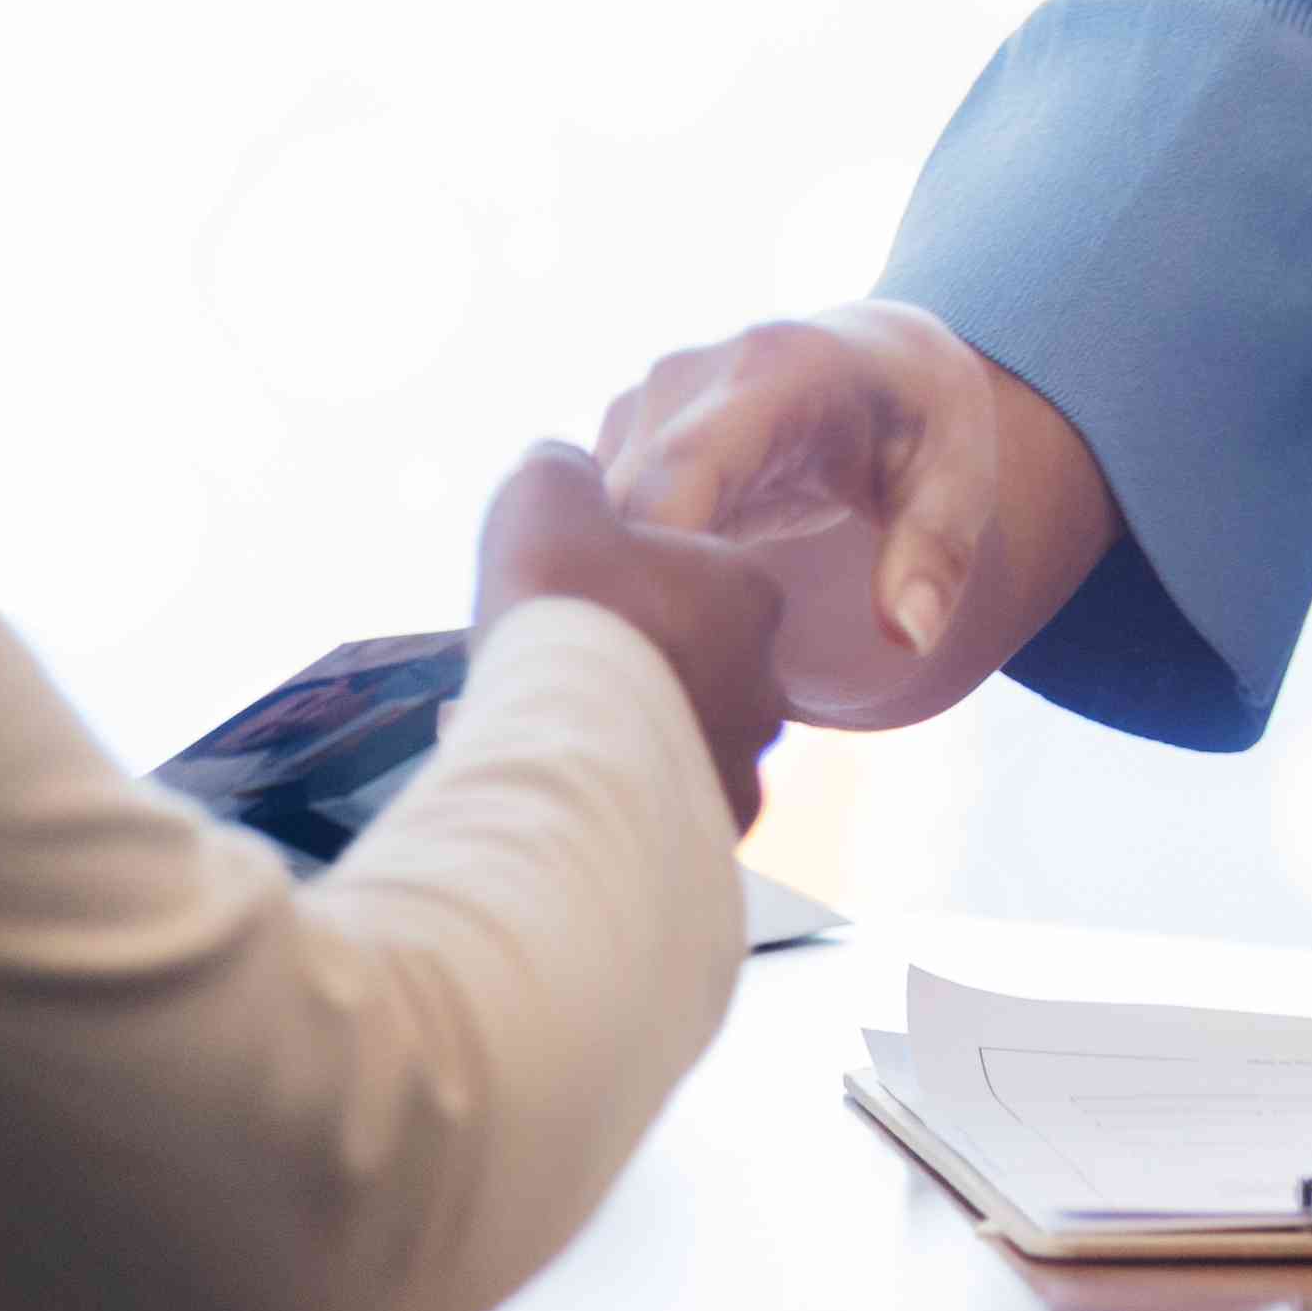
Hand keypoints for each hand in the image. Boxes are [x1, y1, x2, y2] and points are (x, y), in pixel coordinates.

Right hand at [471, 442, 784, 826]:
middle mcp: (765, 684)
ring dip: (625, 738)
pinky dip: (621, 801)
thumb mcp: (546, 498)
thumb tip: (560, 467)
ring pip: (678, 743)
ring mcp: (743, 770)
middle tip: (556, 673)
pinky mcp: (712, 843)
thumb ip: (559, 472)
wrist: (561, 755)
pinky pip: (663, 813)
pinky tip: (566, 793)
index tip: (566, 597)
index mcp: (749, 592)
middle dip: (631, 664)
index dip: (618, 577)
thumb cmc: (564, 614)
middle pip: (688, 660)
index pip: (693, 572)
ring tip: (553, 739)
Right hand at [597, 300, 1107, 729]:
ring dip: (611, 601)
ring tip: (661, 682)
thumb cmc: (921, 420)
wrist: (878, 355)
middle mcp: (686, 378)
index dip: (655, 558)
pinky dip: (608, 585)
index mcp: (775, 373)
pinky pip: (586, 523)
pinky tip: (648, 644)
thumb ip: (936, 554)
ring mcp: (639, 404)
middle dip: (629, 603)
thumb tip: (909, 636)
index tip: (661, 649)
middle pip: (618, 508)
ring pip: (586, 522)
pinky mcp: (616, 437)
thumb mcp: (957, 478)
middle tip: (672, 700)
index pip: (684, 468)